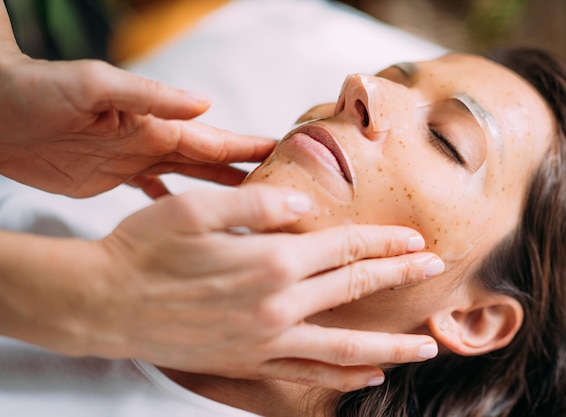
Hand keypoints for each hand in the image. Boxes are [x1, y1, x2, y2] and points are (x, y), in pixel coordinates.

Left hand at [0, 48, 274, 196]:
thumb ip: (148, 96)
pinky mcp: (112, 177)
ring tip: (251, 205)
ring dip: (220, 189)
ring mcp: (133, 161)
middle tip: (282, 189)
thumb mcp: (93, 87)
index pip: (215, 139)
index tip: (285, 155)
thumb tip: (204, 104)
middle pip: (211, 161)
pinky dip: (175, 203)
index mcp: (154, 124)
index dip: (250, 148)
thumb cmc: (37, 91)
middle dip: (247, 173)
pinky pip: (154, 191)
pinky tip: (190, 217)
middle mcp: (151, 142)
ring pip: (189, 178)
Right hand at [73, 184, 440, 390]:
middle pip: (355, 289)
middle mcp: (278, 305)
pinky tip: (368, 376)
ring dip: (391, 345)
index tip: (416, 240)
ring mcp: (265, 341)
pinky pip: (308, 375)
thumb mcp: (197, 208)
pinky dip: (343, 376)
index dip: (385, 241)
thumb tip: (306, 205)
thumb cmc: (145, 248)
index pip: (345, 247)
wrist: (103, 302)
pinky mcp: (248, 363)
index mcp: (271, 260)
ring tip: (427, 347)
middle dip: (400, 277)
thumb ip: (258, 206)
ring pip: (345, 346)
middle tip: (437, 271)